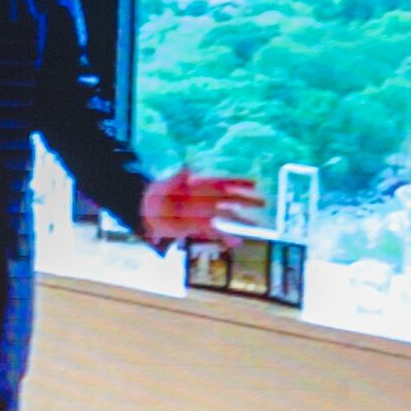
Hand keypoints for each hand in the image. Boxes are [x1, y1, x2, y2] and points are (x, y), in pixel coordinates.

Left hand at [144, 169, 261, 248]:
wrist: (147, 211)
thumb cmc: (157, 192)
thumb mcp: (163, 184)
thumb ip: (175, 178)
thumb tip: (186, 168)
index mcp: (199, 186)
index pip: (222, 182)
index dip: (238, 182)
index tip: (254, 182)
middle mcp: (205, 199)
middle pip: (229, 199)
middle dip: (246, 201)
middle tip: (263, 203)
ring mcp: (203, 214)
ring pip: (225, 217)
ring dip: (240, 221)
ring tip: (256, 226)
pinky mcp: (198, 227)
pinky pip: (215, 232)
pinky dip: (225, 236)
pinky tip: (237, 242)